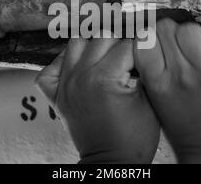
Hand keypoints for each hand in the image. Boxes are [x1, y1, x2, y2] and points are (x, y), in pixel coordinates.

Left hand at [36, 32, 159, 163]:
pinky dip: (64, 62)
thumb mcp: (149, 100)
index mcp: (104, 78)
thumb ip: (145, 68)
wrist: (111, 162)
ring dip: (94, 45)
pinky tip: (81, 66)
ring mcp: (65, 85)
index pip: (127, 44)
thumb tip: (144, 44)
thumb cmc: (133, 138)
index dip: (142, 44)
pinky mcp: (56, 95)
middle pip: (102, 37)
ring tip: (107, 55)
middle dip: (121, 41)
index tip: (147, 46)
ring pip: (76, 43)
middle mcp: (80, 77)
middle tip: (130, 53)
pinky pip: (51, 68)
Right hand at [135, 20, 200, 163]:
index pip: (144, 38)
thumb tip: (151, 34)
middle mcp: (178, 74)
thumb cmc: (176, 118)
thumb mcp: (153, 94)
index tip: (155, 42)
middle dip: (169, 33)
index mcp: (156, 81)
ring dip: (191, 35)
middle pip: (167, 28)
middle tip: (175, 45)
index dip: (149, 35)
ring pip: (191, 29)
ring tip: (194, 49)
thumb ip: (149, 65)